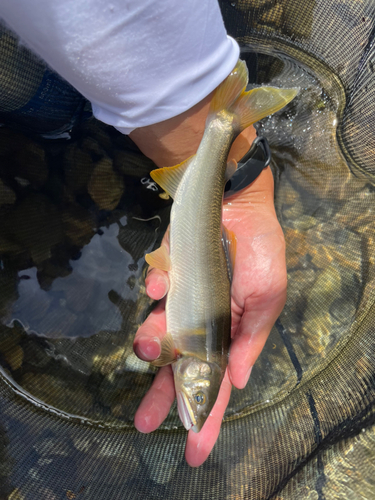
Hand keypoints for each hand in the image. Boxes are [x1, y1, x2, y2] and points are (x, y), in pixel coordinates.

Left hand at [133, 163, 286, 466]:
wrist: (235, 198)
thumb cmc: (259, 247)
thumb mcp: (266, 294)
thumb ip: (251, 337)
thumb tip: (238, 380)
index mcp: (231, 331)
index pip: (218, 381)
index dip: (208, 415)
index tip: (195, 449)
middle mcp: (204, 321)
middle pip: (181, 368)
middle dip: (163, 397)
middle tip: (143, 423)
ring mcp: (183, 299)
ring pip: (161, 334)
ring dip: (152, 344)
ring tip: (147, 346)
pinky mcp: (166, 276)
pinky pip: (155, 292)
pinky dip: (157, 290)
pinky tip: (162, 283)